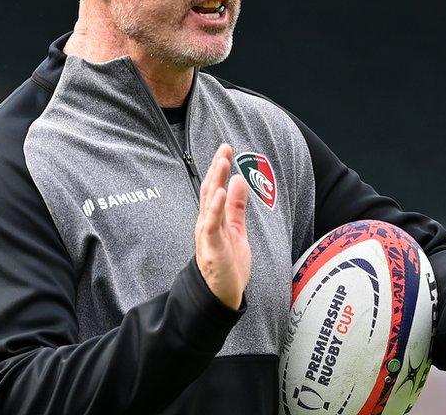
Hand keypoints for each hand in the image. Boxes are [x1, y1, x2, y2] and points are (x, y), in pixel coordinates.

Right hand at [194, 144, 250, 309]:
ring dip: (215, 181)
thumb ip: (236, 206)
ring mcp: (207, 236)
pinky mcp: (212, 249)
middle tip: (224, 148)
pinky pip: (211, 225)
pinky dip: (214, 208)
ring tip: (222, 162)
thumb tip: (238, 180)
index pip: (214, 188)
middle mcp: (207, 224)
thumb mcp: (237, 230)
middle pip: (209, 191)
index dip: (219, 168)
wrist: (222, 296)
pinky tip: (219, 193)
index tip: (226, 149)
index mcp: (213, 219)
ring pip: (209, 203)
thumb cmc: (228, 264)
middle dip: (216, 169)